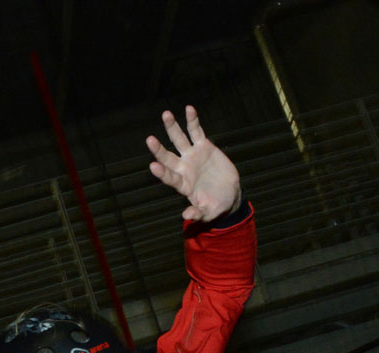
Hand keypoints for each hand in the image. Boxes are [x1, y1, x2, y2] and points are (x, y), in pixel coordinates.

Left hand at [146, 105, 240, 221]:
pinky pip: (196, 132)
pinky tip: (189, 109)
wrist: (229, 194)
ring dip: (172, 127)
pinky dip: (193, 121)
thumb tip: (186, 216)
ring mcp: (192, 156)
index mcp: (182, 184)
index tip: (153, 166)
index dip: (162, 173)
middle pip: (168, 157)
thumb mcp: (208, 213)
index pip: (169, 178)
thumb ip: (197, 213)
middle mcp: (183, 168)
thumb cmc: (215, 206)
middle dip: (158, 149)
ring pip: (179, 139)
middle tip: (149, 140)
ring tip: (166, 114)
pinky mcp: (204, 146)